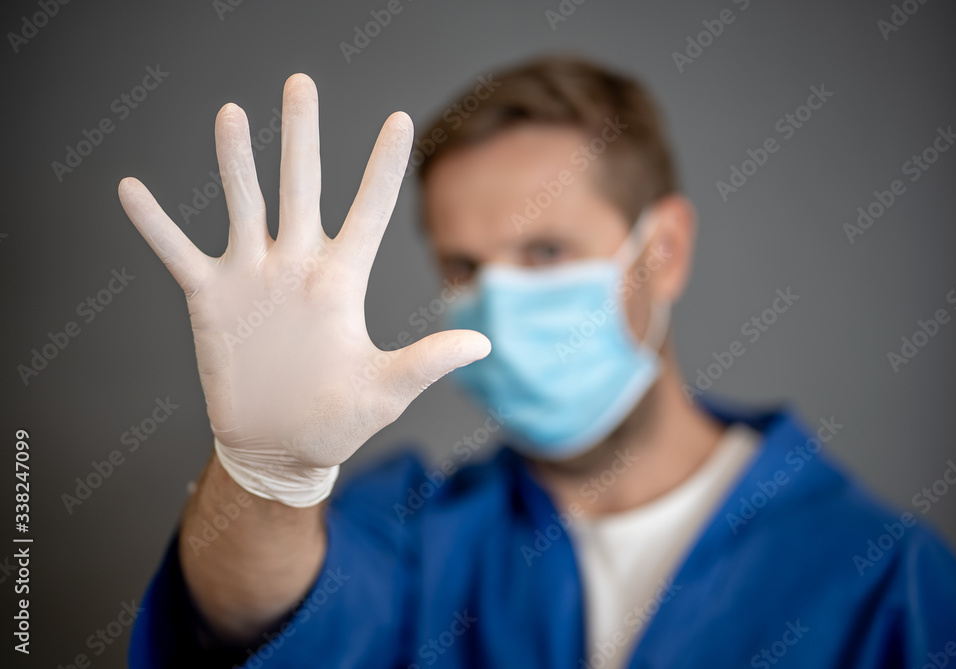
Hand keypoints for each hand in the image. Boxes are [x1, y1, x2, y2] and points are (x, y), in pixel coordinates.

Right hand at [117, 74, 489, 501]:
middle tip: (300, 83)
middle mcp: (297, 266)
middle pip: (301, 188)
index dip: (382, 168)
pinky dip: (155, 225)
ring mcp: (253, 277)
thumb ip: (426, 362)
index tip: (400, 120)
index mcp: (341, 281)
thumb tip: (482, 341)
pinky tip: (132, 190)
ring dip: (235, 162)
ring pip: (244, 204)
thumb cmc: (338, 422)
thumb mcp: (384, 392)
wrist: (279, 448)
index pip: (368, 213)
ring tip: (231, 115)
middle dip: (302, 137)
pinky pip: (179, 252)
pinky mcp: (211, 298)